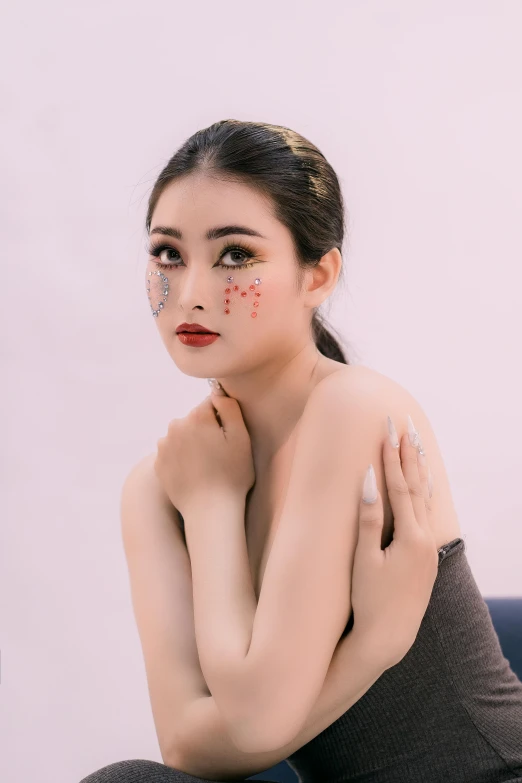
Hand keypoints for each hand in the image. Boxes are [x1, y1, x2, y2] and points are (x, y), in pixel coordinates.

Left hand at [154, 390, 255, 516]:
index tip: (229, 439)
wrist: (209, 511)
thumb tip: (216, 392)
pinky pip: (173, 452)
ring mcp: (164, 445)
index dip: (223, 420)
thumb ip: (229, 408)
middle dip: (206, 431)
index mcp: (196, 416)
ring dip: (193, 444)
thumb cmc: (232, 475)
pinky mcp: (159, 463)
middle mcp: (175, 426)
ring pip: (183, 435)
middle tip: (220, 455)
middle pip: (195, 419)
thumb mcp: (241, 438)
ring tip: (207, 466)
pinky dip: (183, 458)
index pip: (211, 404)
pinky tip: (195, 473)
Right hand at [349, 417, 437, 669]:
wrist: (389, 636)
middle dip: (409, 455)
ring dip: (419, 471)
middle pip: (418, 487)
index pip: (401, 487)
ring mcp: (428, 548)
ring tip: (416, 446)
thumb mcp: (364, 559)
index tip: (387, 430)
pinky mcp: (425, 557)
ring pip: (426, 499)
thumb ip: (368, 518)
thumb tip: (367, 480)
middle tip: (405, 426)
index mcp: (411, 537)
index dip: (392, 457)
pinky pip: (427, 514)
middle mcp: (425, 539)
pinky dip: (424, 493)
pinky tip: (424, 486)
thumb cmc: (369, 599)